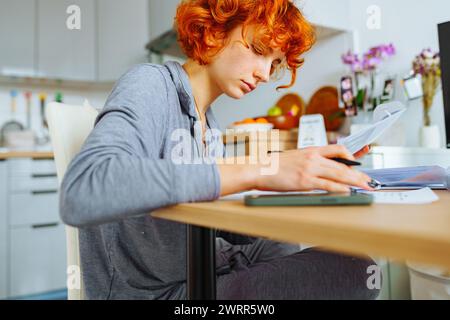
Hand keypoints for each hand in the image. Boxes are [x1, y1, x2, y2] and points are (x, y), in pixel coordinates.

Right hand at [253, 145, 372, 192]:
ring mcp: (309, 169)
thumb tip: (322, 168)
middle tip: (368, 179)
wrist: (259, 169)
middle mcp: (312, 157)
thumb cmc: (274, 166)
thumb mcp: (294, 157)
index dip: (353, 154)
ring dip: (354, 181)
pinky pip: (327, 185)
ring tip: (365, 186)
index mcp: (311, 150)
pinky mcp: (304, 181)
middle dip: (358, 173)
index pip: (338, 149)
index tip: (363, 156)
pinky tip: (347, 191)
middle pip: (342, 164)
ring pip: (338, 174)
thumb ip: (309, 160)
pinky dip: (340, 189)